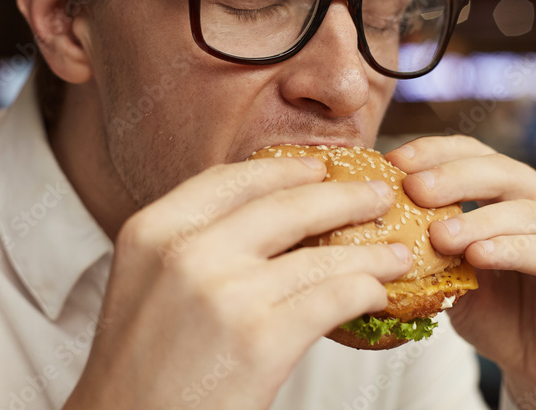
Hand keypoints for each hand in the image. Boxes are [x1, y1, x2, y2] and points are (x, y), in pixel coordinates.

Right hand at [65, 156, 411, 409]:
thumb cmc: (140, 368)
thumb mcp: (146, 284)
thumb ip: (193, 244)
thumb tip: (272, 217)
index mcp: (154, 230)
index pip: (231, 179)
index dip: (284, 170)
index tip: (318, 167)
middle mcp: (188, 251)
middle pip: (285, 204)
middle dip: (342, 196)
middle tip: (376, 194)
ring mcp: (226, 293)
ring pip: (321, 254)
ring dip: (369, 251)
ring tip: (395, 251)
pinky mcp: (261, 339)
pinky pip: (333, 298)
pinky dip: (365, 290)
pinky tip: (377, 293)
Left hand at [386, 136, 535, 409]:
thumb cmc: (493, 310)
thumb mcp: (448, 271)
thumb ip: (424, 241)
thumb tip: (371, 215)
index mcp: (512, 190)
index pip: (473, 153)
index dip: (435, 151)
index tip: (394, 162)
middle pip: (499, 171)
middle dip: (452, 176)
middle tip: (413, 189)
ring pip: (524, 210)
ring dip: (478, 219)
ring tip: (439, 234)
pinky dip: (512, 249)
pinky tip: (479, 256)